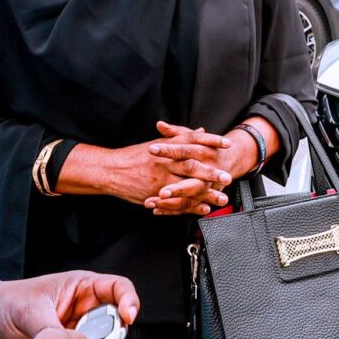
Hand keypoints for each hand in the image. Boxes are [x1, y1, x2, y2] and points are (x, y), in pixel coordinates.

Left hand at [0, 271, 140, 338]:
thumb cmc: (7, 303)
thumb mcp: (30, 311)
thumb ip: (51, 328)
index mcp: (80, 287)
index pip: (118, 288)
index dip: (129, 301)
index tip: (129, 317)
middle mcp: (84, 308)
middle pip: (116, 320)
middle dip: (115, 335)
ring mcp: (79, 331)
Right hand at [60, 123, 231, 210]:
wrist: (111, 170)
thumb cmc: (135, 156)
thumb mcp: (158, 142)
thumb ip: (181, 137)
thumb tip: (201, 131)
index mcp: (166, 147)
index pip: (192, 141)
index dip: (210, 141)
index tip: (226, 144)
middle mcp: (165, 162)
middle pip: (192, 165)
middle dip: (211, 172)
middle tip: (227, 177)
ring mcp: (160, 179)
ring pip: (187, 186)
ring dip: (206, 193)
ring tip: (222, 198)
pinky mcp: (156, 193)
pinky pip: (176, 201)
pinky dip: (191, 205)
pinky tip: (204, 208)